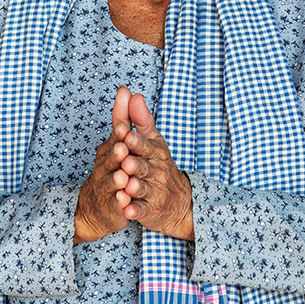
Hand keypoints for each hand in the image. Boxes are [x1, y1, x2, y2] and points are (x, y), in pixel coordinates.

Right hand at [74, 86, 133, 243]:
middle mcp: (105, 167)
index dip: (118, 134)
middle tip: (122, 149)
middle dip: (116, 155)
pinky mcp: (113, 208)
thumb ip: (124, 117)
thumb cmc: (111, 168)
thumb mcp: (118, 141)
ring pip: (112, 183)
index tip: (122, 126)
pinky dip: (121, 205)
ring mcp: (108, 188)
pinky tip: (126, 203)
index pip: (114, 139)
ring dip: (118, 180)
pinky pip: (117, 206)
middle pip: (111, 160)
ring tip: (124, 177)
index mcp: (110, 150)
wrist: (96, 207)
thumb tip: (126, 90)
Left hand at [120, 93, 194, 240]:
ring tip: (127, 185)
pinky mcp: (149, 210)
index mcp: (155, 151)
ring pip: (142, 188)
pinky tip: (127, 211)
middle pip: (143, 166)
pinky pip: (142, 210)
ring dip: (134, 187)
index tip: (126, 134)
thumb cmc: (159, 164)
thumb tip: (130, 93)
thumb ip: (139, 118)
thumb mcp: (152, 139)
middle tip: (126, 160)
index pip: (144, 144)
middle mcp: (156, 170)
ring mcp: (153, 191)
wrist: (178, 201)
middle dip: (135, 163)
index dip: (135, 141)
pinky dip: (135, 211)